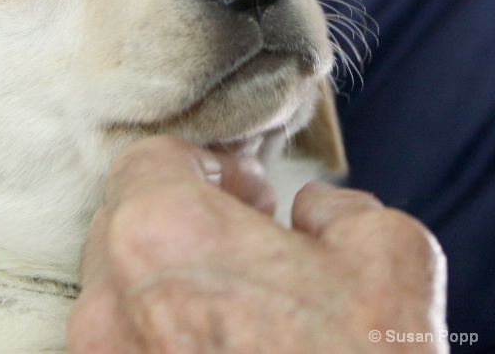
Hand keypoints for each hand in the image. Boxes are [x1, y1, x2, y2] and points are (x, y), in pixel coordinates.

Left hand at [68, 136, 447, 353]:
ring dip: (166, 277)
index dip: (202, 164)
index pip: (145, 160)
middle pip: (124, 219)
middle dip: (181, 216)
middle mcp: (108, 299)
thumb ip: (336, 206)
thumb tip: (310, 212)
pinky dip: (156, 330)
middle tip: (244, 237)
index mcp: (162, 234)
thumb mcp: (386, 256)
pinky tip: (217, 344)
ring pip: (115, 285)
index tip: (242, 190)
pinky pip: (119, 343)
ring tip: (234, 299)